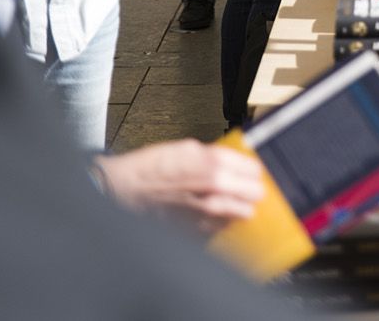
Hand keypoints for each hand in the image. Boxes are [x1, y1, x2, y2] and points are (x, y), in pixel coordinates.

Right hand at [95, 140, 265, 235]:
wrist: (123, 189)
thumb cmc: (149, 168)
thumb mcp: (187, 148)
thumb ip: (215, 155)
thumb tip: (235, 160)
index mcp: (214, 163)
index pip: (254, 170)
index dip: (252, 170)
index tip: (250, 172)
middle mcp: (215, 188)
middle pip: (255, 194)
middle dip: (251, 190)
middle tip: (246, 188)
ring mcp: (206, 212)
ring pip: (241, 214)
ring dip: (238, 208)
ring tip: (229, 203)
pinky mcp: (196, 230)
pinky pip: (220, 228)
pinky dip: (219, 222)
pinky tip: (209, 214)